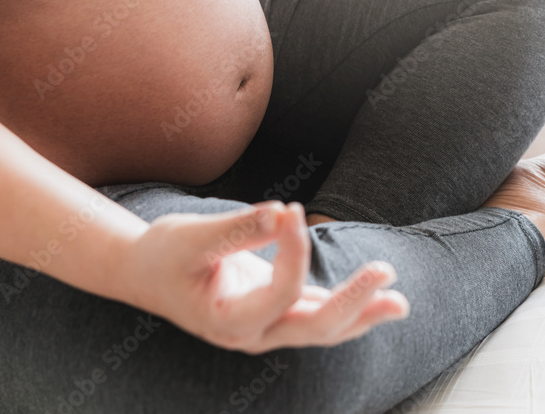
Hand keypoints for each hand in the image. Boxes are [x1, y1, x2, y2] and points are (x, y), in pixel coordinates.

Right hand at [126, 201, 408, 352]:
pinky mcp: (276, 311)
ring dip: (362, 313)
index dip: (293, 250)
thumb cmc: (164, 254)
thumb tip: (283, 212)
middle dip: (354, 303)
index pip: (279, 291)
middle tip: (386, 273)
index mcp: (228, 321)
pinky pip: (316, 314)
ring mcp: (267, 327)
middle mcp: (253, 334)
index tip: (291, 209)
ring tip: (400, 302)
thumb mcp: (192, 237)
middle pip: (314, 328)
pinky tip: (379, 298)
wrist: (144, 273)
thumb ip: (239, 227)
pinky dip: (348, 307)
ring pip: (322, 328)